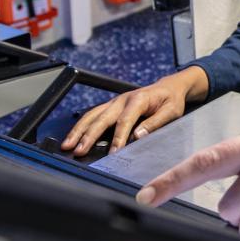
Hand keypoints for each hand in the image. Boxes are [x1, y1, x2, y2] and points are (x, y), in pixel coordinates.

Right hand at [60, 66, 207, 155]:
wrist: (169, 87)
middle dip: (88, 135)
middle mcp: (123, 99)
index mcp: (138, 100)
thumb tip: (138, 136)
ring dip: (79, 130)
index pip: (125, 121)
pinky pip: (93, 115)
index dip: (118, 138)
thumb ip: (155, 123)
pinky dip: (82, 126)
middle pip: (101, 118)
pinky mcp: (111, 106)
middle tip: (78, 150)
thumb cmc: (171, 100)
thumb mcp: (172, 111)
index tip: (113, 153)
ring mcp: (115, 102)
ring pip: (92, 115)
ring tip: (67, 145)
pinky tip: (73, 136)